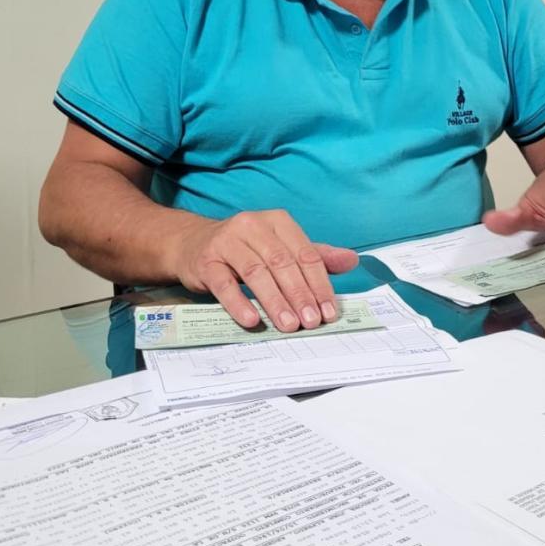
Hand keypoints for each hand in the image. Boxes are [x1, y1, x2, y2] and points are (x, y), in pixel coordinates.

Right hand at [171, 210, 358, 331]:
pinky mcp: (206, 261)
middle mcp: (252, 226)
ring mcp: (227, 242)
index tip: (328, 311)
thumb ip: (315, 255)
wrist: (193, 243)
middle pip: (282, 263)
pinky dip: (239, 303)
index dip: (319, 283)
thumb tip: (351, 260)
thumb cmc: (246, 248)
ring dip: (274, 301)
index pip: (305, 253)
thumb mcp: (281, 246)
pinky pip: (223, 283)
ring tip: (288, 325)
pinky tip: (252, 320)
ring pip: (256, 272)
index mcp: (277, 221)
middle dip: (299, 294)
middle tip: (311, 321)